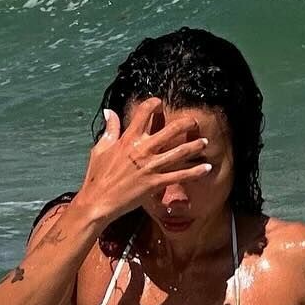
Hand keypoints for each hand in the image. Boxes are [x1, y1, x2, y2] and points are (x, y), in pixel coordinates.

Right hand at [78, 97, 209, 225]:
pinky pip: (180, 176)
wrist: (98, 201)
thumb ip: (110, 129)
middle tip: (194, 123)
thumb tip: (109, 111)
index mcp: (128, 139)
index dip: (153, 103)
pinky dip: (195, 172)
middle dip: (186, 124)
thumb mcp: (100, 148)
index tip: (159, 103)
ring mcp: (150, 166)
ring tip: (205, 142)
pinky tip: (206, 168)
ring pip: (180, 152)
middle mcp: (142, 149)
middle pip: (171, 130)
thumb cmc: (97, 176)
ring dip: (195, 146)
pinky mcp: (155, 183)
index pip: (143, 112)